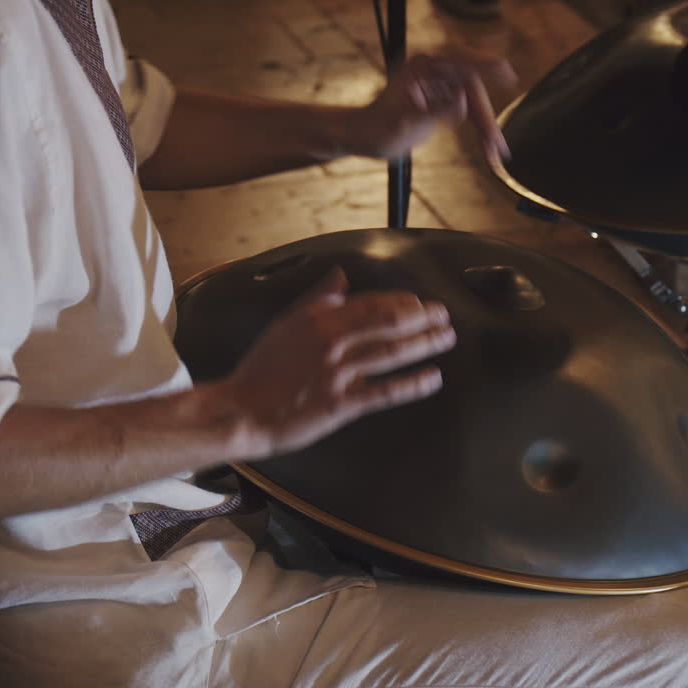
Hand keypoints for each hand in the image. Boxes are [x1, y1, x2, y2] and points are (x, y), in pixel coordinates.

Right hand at [223, 267, 455, 458]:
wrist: (241, 411)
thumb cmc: (261, 370)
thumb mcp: (285, 324)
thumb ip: (316, 299)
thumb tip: (341, 276)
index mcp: (317, 317)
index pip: (370, 302)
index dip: (401, 301)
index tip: (419, 303)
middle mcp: (330, 339)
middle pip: (388, 321)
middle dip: (422, 317)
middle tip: (444, 316)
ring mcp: (337, 372)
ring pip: (392, 351)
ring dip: (425, 342)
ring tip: (446, 338)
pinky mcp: (341, 403)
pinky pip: (385, 391)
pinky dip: (413, 384)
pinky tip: (433, 378)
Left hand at [353, 47, 517, 162]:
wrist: (363, 138)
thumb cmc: (376, 130)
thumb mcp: (406, 124)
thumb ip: (436, 111)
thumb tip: (464, 100)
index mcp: (420, 66)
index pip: (460, 63)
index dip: (485, 67)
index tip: (506, 71)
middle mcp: (432, 71)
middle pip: (472, 86)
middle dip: (485, 116)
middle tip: (496, 143)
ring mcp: (438, 84)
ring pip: (473, 101)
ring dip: (485, 126)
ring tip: (495, 153)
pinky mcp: (442, 99)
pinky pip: (468, 111)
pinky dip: (478, 129)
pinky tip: (487, 149)